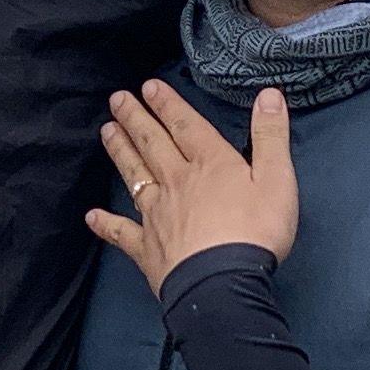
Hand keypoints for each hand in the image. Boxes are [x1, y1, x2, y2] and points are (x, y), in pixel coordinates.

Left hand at [88, 80, 296, 293]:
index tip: (148, 86)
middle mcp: (177, 182)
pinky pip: (122, 232)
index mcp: (210, 164)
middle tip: (116, 100)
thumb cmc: (254, 232)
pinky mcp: (147, 248)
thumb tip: (269, 95)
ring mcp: (157, 215)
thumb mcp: (276, 179)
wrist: (222, 283)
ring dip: (120, 152)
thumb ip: (270, 136)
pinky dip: (107, 223)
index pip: (185, 125)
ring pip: (135, 176)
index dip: (167, 104)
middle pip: (153, 144)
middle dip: (135, 119)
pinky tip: (92, 216)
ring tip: (106, 132)